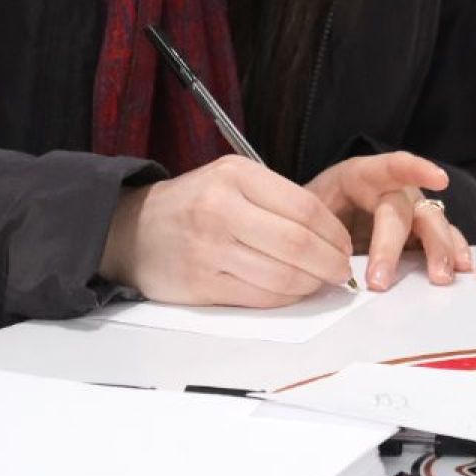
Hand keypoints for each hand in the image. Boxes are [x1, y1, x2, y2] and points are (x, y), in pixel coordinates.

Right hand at [99, 155, 354, 306]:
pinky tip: (292, 291)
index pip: (305, 207)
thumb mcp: (231, 180)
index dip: (334, 232)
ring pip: (281, 275)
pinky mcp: (199, 284)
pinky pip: (258, 297)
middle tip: (340, 270)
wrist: (129, 230)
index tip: (345, 245)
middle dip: (330, 262)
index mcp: (236, 176)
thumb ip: (276, 200)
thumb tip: (330, 233)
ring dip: (311, 285)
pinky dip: (284, 298)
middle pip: (297, 244)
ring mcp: (208, 249)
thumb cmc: (192, 204)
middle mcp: (221, 209)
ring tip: (319, 282)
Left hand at [306, 152, 465, 289]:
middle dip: (393, 245)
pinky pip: (444, 239)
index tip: (439, 179)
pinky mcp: (419, 235)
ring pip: (433, 223)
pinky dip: (453, 252)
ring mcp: (411, 212)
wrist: (311, 227)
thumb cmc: (309, 215)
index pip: (392, 167)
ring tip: (440, 277)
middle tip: (380, 281)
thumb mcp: (303, 213)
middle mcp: (393, 191)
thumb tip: (328, 261)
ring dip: (438, 249)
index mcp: (361, 176)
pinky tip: (461, 268)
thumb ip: (316, 229)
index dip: (416, 169)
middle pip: (405, 209)